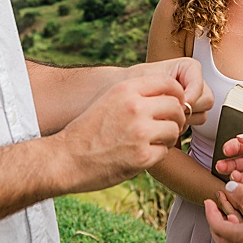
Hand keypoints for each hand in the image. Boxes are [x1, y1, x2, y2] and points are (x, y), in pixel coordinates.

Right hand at [52, 73, 187, 191]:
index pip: (169, 83)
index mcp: (126, 89)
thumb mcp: (109, 99)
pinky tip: (143, 154)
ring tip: (154, 141)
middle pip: (176, 106)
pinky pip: (165, 151)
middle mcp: (135, 107)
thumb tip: (170, 93)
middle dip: (175, 117)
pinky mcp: (142, 157)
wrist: (65, 159)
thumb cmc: (88, 130)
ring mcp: (140, 132)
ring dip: (168, 137)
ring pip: (173, 129)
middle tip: (167, 126)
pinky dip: (158, 154)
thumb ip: (136, 93)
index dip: (177, 94)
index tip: (173, 105)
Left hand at [126, 57, 212, 124]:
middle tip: (169, 113)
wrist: (119, 96)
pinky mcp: (188, 114)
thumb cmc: (129, 84)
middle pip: (206, 99)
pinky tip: (166, 123)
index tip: (180, 102)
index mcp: (186, 68)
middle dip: (189, 109)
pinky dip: (182, 126)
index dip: (192, 93)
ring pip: (202, 114)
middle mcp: (192, 83)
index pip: (200, 82)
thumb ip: (167, 89)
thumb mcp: (147, 82)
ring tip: (164, 117)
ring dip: (185, 119)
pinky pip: (195, 124)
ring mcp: (192, 99)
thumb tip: (185, 106)